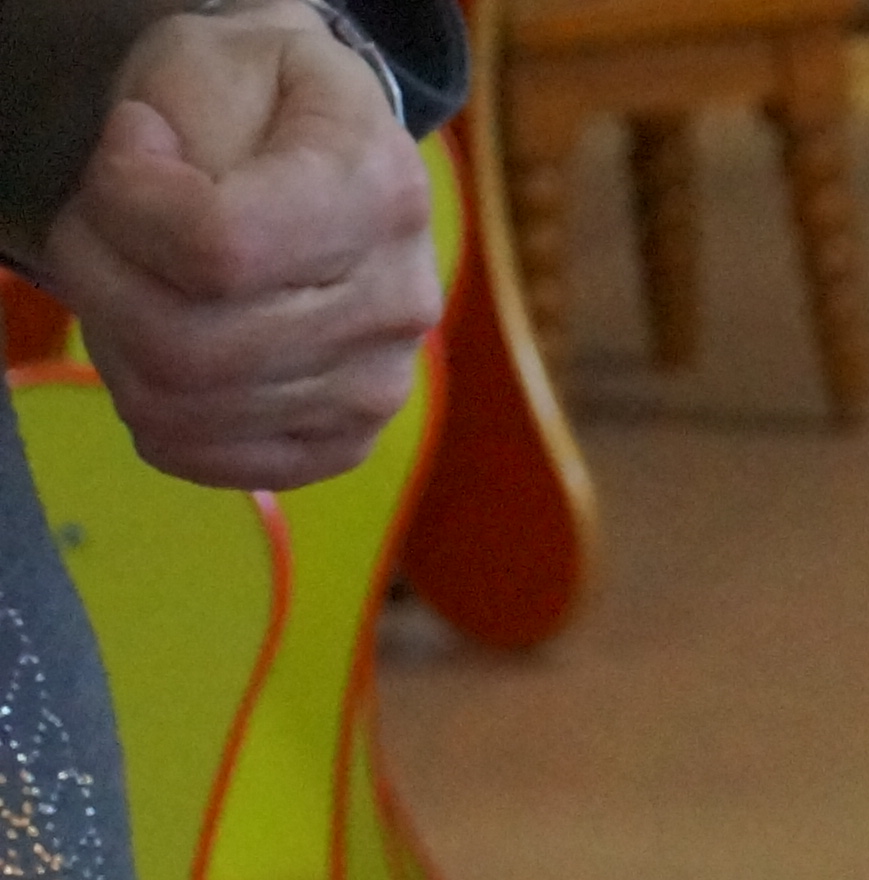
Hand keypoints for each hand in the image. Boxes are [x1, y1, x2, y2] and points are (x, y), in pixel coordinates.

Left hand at [39, 0, 437, 489]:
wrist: (318, 150)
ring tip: (129, 275)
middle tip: (97, 221)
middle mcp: (399, 303)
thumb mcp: (217, 59)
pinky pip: (207, 458)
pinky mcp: (345, 441)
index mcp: (381, 191)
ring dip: (112, 337)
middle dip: (98, 274)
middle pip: (188, 346)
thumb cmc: (256, 99)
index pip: (220, 248)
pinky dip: (150, 408)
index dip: (129, 203)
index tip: (130, 144)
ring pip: (181, 407)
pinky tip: (156, 344)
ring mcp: (379, 387)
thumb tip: (161, 189)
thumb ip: (187, 116)